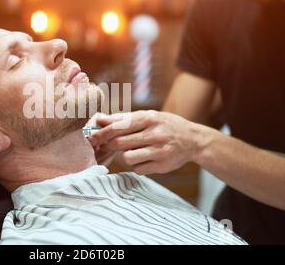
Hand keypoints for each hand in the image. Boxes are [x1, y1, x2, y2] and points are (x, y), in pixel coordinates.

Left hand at [89, 110, 206, 174]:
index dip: (102, 133)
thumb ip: (123, 118)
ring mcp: (159, 151)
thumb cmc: (164, 125)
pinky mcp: (162, 166)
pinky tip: (145, 159)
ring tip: (133, 151)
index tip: (91, 138)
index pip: (118, 126)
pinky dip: (137, 165)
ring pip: (127, 158)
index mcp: (149, 118)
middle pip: (120, 143)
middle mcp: (155, 133)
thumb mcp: (148, 116)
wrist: (193, 140)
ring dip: (124, 156)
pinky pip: (138, 169)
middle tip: (107, 146)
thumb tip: (99, 119)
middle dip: (109, 146)